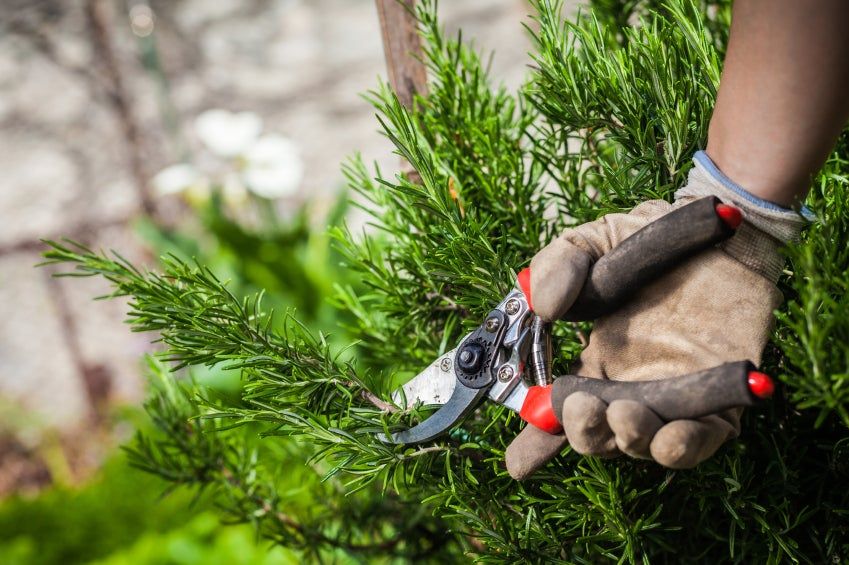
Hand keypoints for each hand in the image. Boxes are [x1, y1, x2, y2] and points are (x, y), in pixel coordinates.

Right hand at [505, 152, 808, 478]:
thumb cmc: (648, 237)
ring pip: (645, 443)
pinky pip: (704, 437)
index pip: (559, 412)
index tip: (518, 462)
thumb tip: (544, 307)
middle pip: (598, 435)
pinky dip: (687, 445)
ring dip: (632, 438)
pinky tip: (674, 436)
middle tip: (586, 407)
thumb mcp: (589, 243)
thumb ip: (556, 266)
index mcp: (595, 363)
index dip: (537, 443)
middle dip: (585, 433)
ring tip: (628, 415)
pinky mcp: (720, 398)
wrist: (719, 228)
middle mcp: (630, 387)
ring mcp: (674, 396)